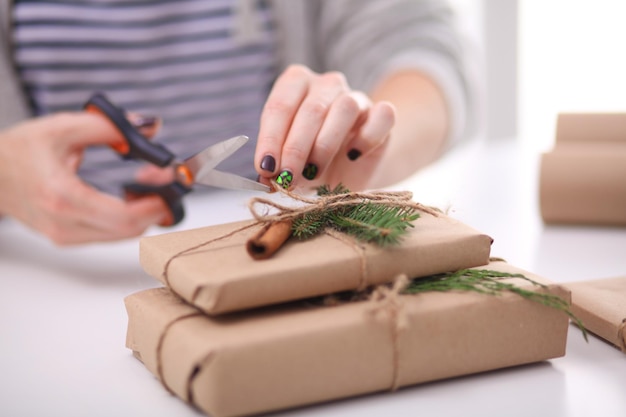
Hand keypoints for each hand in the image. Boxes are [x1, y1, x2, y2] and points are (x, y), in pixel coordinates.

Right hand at [0, 112, 167, 244]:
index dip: (155, 200)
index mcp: (62, 197)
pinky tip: (132, 196)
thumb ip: (111, 126)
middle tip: (163, 178)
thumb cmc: (21, 150)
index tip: (169, 179)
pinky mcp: (66, 239)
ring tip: (147, 182)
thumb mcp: (64, 127)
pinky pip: (110, 234)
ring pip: (123, 236)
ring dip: (144, 212)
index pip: (124, 215)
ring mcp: (64, 236)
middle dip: (155, 204)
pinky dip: (128, 218)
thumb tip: (151, 125)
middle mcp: (63, 224)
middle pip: (129, 230)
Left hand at [255, 65, 395, 190]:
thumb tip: (266, 176)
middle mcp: (327, 85)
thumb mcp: (287, 163)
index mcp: (296, 84)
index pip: (280, 105)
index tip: (265, 168)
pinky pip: (382, 116)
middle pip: (311, 110)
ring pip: (345, 108)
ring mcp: (357, 98)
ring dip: (325, 144)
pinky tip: (353, 156)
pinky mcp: (382, 115)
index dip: (271, 139)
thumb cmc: (308, 162)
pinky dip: (367, 137)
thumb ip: (276, 165)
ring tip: (314, 172)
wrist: (347, 171)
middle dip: (295, 148)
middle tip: (287, 178)